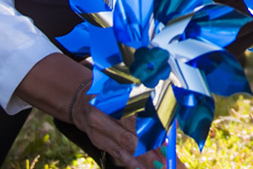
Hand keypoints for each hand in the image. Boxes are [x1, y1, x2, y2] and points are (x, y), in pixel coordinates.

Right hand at [25, 54, 160, 168]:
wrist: (82, 100)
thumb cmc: (113, 93)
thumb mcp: (127, 90)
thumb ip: (148, 102)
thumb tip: (170, 120)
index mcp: (111, 97)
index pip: (134, 116)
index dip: (150, 129)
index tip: (164, 139)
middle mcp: (101, 114)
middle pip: (129, 135)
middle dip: (149, 148)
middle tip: (165, 157)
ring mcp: (97, 129)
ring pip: (123, 147)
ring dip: (142, 159)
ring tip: (157, 165)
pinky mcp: (97, 140)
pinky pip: (115, 153)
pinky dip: (129, 162)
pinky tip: (141, 168)